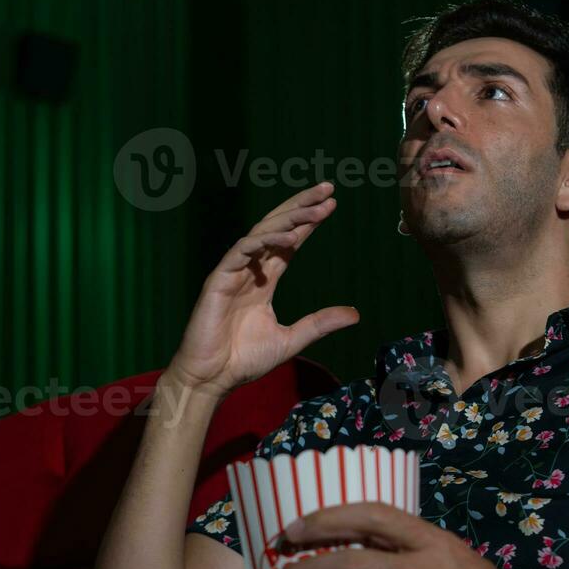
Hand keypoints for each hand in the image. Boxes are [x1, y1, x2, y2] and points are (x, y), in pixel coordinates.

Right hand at [167, 181, 358, 397]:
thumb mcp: (291, 340)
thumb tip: (355, 314)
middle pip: (277, 228)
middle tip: (327, 189)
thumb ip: (319, 323)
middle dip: (301, 207)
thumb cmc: (243, 361)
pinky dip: (264, 240)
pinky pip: (243, 250)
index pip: (288, 243)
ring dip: (289, 217)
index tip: (330, 205)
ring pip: (262, 232)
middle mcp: (249, 270)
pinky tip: (288, 235)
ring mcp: (233, 272)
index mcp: (263, 281)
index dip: (308, 223)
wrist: (212, 378)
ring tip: (316, 206)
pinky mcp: (219, 279)